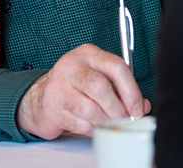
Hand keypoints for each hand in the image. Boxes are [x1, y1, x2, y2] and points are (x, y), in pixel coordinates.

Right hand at [15, 44, 150, 139]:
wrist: (40, 97)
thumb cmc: (75, 86)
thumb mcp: (98, 77)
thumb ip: (121, 88)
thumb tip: (142, 106)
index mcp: (88, 54)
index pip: (115, 66)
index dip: (131, 90)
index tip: (138, 107)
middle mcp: (71, 66)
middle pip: (100, 87)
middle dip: (118, 108)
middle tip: (126, 119)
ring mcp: (59, 86)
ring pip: (90, 109)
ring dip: (106, 121)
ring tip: (110, 123)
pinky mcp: (52, 108)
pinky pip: (80, 124)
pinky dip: (93, 129)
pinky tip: (94, 126)